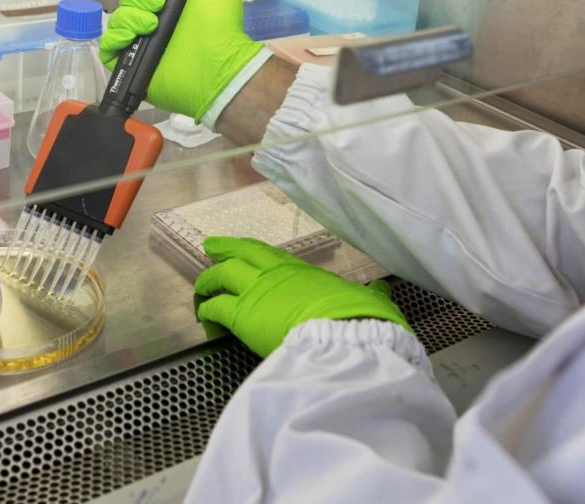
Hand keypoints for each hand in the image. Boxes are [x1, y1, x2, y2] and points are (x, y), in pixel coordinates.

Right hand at [99, 0, 263, 121]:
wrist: (216, 64)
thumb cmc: (219, 24)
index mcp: (171, 0)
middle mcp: (154, 19)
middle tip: (159, 8)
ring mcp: (141, 42)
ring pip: (117, 19)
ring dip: (131, 18)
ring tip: (152, 27)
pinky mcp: (130, 63)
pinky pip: (108, 46)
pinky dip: (116, 39)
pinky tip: (133, 39)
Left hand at [195, 236, 411, 357]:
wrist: (344, 336)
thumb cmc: (359, 318)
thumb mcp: (367, 300)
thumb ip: (370, 296)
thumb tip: (382, 291)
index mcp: (300, 271)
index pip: (267, 254)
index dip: (249, 249)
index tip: (238, 246)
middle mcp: (273, 275)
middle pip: (240, 256)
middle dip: (223, 251)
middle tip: (210, 248)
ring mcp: (255, 293)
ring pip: (221, 277)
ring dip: (209, 281)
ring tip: (202, 287)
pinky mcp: (242, 316)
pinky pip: (216, 308)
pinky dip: (207, 310)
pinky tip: (204, 315)